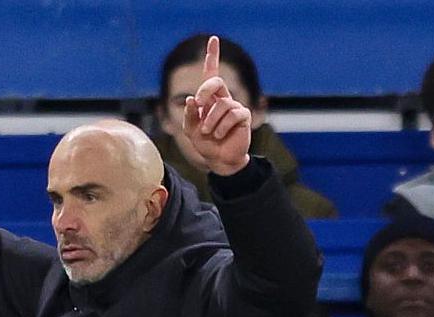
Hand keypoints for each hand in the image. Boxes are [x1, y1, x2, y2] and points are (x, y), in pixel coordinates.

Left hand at [182, 36, 250, 175]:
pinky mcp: (244, 116)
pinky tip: (220, 135)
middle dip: (205, 90)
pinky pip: (232, 114)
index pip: (211, 74)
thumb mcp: (191, 130)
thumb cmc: (205, 143)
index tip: (213, 39)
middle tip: (198, 104)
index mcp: (209, 99)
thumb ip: (189, 115)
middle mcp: (223, 99)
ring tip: (210, 133)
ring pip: (222, 104)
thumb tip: (191, 99)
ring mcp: (234, 107)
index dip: (212, 56)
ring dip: (211, 121)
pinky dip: (222, 127)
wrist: (219, 159)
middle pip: (216, 81)